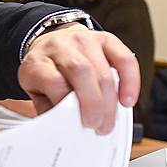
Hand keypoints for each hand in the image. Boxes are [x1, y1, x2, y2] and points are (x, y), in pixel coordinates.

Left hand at [19, 25, 137, 133]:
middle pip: (82, 72)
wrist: (51, 44)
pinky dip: (130, 82)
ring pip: (103, 70)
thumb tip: (62, 127)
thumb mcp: (35, 91)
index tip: (76, 123)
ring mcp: (84, 39)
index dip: (68, 105)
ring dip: (110, 101)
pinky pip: (125, 60)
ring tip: (108, 121)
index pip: (55, 81)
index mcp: (37, 62)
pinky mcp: (105, 39)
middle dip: (94, 104)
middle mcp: (60, 46)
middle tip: (97, 126)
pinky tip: (126, 100)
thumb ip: (46, 107)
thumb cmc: (45, 72)